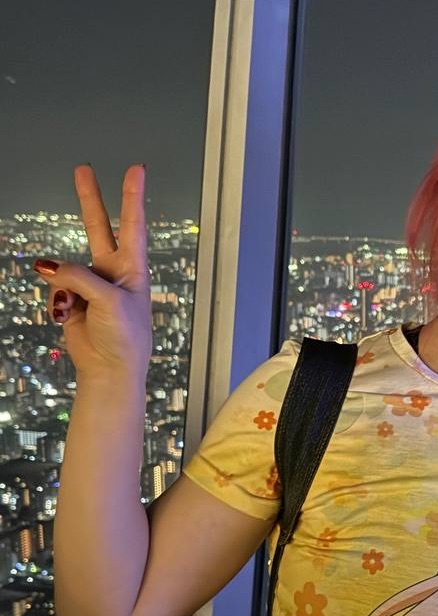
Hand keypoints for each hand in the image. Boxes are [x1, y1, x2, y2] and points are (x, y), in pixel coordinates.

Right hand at [34, 164, 152, 380]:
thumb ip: (78, 277)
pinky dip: (58, 301)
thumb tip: (46, 266)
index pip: (133, 224)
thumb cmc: (125, 337)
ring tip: (75, 308)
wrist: (109, 369)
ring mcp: (90, 283)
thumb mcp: (108, 301)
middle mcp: (113, 271)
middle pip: (99, 227)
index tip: (136, 169)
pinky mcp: (73, 297)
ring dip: (64, 284)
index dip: (132, 196)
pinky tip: (68, 316)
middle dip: (90, 199)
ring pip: (66, 266)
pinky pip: (55, 288)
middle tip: (83, 170)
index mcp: (133, 268)